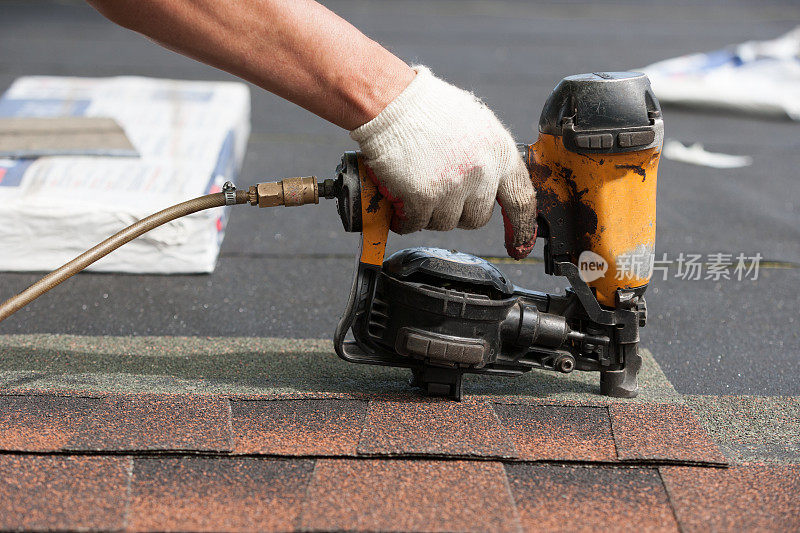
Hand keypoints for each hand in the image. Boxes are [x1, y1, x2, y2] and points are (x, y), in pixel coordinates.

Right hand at [351, 66, 536, 258]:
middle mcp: (482, 170)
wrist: (392, 102)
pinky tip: (399, 207)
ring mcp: (453, 186)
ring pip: (446, 223)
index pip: (522, 198)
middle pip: (478, 217)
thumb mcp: (475, 123)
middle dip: (459, 213)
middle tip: (440, 197)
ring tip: (416, 193)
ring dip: (430, 215)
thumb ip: (488, 155)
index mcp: (500, 150)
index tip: (519, 244)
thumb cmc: (428, 107)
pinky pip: (417, 224)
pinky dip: (405, 220)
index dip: (522, 226)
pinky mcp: (424, 197)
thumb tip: (493, 184)